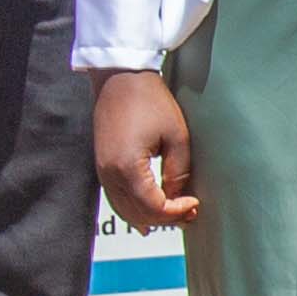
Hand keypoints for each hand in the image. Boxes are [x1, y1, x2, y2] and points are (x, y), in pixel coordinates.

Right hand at [94, 71, 197, 229]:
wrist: (120, 77)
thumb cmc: (150, 100)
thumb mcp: (176, 136)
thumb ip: (178, 171)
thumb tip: (178, 197)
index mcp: (127, 167)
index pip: (153, 206)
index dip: (176, 211)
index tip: (194, 203)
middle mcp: (109, 174)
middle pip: (138, 213)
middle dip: (166, 218)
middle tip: (190, 213)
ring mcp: (102, 171)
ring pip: (124, 210)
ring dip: (149, 217)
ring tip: (174, 216)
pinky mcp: (101, 166)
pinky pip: (116, 198)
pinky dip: (132, 210)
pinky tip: (146, 218)